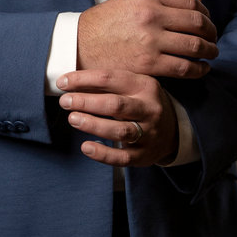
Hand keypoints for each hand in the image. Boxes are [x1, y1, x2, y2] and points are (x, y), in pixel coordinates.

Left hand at [58, 69, 177, 166]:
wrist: (174, 129)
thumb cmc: (143, 101)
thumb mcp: (133, 86)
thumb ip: (108, 84)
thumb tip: (71, 81)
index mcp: (145, 85)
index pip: (110, 78)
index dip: (84, 79)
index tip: (63, 82)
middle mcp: (150, 109)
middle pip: (115, 104)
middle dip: (86, 102)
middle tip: (65, 101)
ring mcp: (149, 133)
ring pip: (120, 131)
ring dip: (93, 125)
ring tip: (73, 119)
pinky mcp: (145, 156)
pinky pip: (122, 157)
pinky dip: (103, 154)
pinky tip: (86, 147)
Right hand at [77, 0, 217, 78]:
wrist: (79, 44)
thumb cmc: (106, 23)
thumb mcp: (131, 1)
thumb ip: (162, 1)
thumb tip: (197, 3)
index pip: (191, 2)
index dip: (205, 13)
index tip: (207, 21)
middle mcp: (151, 15)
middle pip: (198, 23)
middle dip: (211, 32)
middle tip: (213, 39)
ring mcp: (151, 40)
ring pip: (195, 45)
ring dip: (209, 51)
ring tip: (211, 54)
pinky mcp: (148, 64)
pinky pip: (184, 67)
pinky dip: (199, 69)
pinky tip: (201, 69)